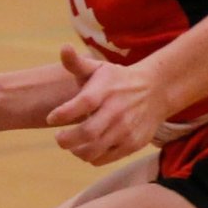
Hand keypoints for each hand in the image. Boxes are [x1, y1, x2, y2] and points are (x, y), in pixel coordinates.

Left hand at [45, 45, 171, 165]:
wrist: (156, 91)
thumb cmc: (117, 80)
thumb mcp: (98, 68)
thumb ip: (76, 63)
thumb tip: (64, 48)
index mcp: (105, 91)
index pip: (82, 103)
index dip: (62, 113)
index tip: (52, 117)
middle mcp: (116, 111)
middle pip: (87, 133)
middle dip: (65, 140)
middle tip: (59, 137)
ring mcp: (126, 129)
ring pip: (94, 150)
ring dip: (76, 151)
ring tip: (72, 144)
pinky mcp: (133, 144)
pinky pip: (105, 158)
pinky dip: (91, 157)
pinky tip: (87, 148)